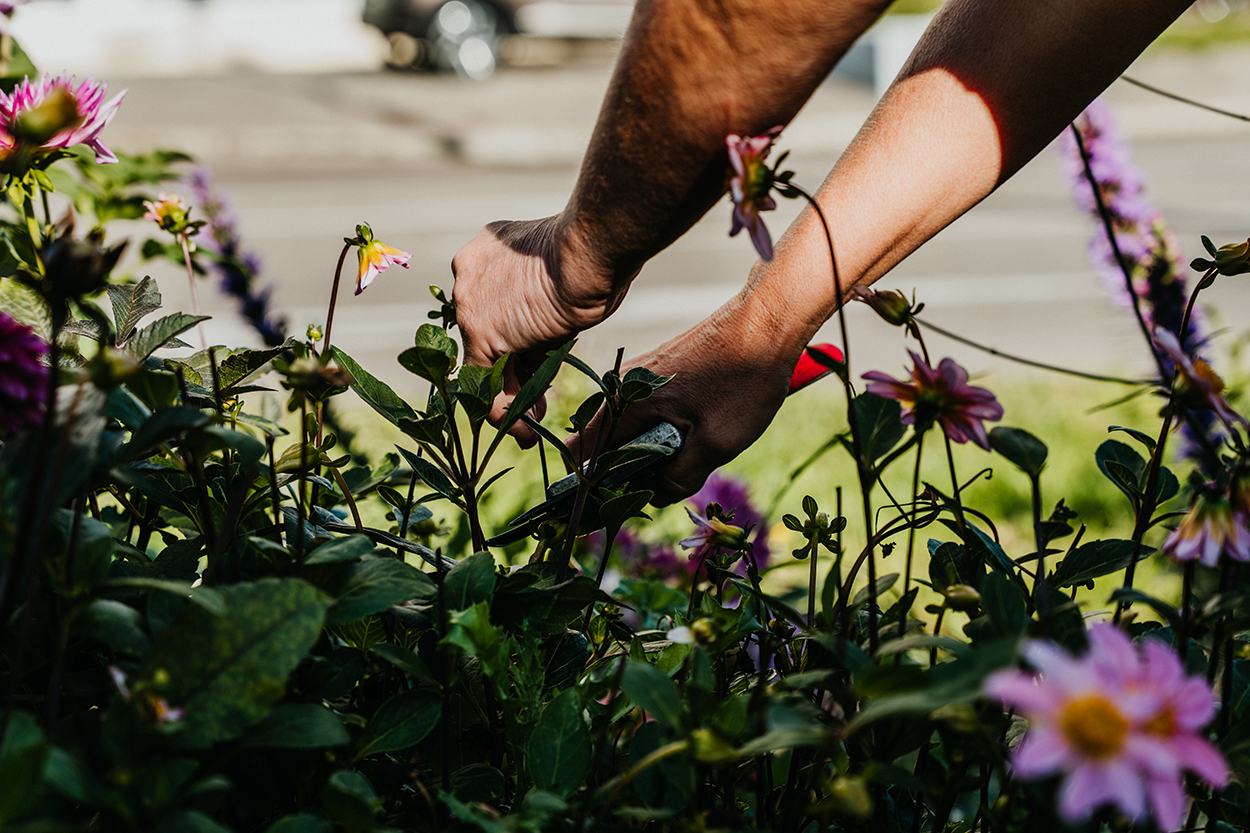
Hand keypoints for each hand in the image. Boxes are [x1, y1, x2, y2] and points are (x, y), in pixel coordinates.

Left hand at [452, 217, 624, 444]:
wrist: (590, 250)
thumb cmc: (594, 256)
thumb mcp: (564, 280)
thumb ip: (546, 309)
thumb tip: (549, 343)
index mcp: (491, 250)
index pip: (497, 307)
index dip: (516, 342)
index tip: (533, 362)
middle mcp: (470, 273)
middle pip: (490, 335)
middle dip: (512, 374)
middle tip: (535, 403)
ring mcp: (469, 301)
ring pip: (485, 361)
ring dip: (508, 399)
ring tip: (530, 427)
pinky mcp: (478, 330)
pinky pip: (485, 379)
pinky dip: (503, 408)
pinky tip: (525, 428)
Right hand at [568, 294, 805, 504]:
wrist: (769, 322)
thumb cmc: (744, 380)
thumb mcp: (716, 443)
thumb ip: (678, 477)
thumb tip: (655, 496)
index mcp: (624, 403)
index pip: (581, 453)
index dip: (588, 487)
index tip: (608, 511)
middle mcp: (621, 385)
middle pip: (601, 444)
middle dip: (620, 474)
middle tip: (655, 494)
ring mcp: (639, 376)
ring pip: (625, 429)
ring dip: (642, 454)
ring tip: (675, 471)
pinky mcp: (658, 372)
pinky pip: (643, 413)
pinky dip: (655, 435)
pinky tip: (686, 444)